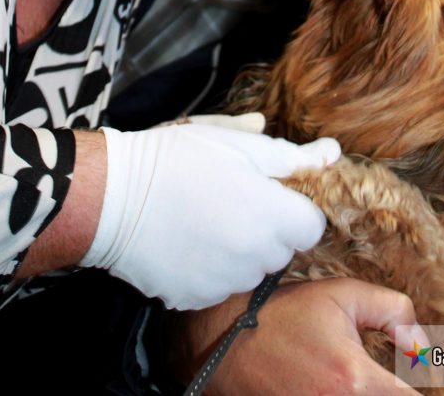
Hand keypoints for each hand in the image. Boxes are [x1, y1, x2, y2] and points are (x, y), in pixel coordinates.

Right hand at [80, 123, 339, 309]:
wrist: (112, 197)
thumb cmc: (174, 160)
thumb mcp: (235, 144)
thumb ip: (290, 156)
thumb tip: (331, 153)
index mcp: (271, 216)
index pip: (312, 225)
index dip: (294, 206)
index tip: (269, 192)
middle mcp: (254, 257)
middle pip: (283, 248)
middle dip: (269, 227)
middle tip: (233, 199)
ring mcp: (225, 283)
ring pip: (252, 269)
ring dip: (241, 249)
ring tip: (206, 218)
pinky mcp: (196, 298)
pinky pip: (220, 285)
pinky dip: (211, 268)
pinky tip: (188, 241)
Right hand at [175, 278, 424, 394]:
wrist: (228, 340)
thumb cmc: (286, 314)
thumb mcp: (343, 296)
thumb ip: (394, 311)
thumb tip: (421, 344)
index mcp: (356, 380)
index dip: (419, 389)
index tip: (413, 376)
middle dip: (395, 393)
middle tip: (394, 381)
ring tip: (367, 381)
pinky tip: (341, 386)